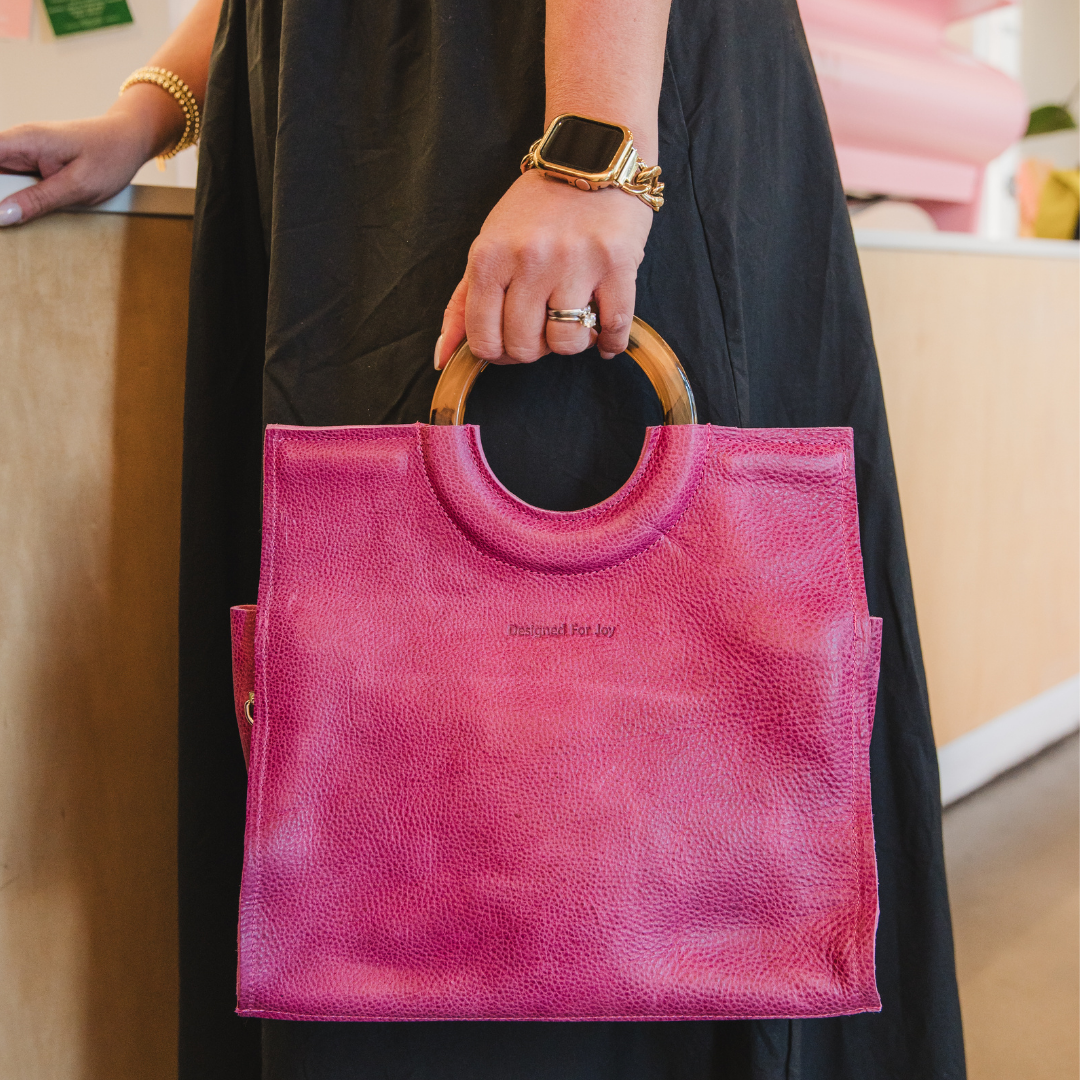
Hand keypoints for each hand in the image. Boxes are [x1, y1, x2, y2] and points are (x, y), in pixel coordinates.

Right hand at [0, 85, 180, 226]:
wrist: (128, 140)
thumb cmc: (110, 156)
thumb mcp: (78, 186)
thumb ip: (38, 201)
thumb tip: (1, 215)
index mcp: (23, 141)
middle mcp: (17, 143)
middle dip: (1, 197)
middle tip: (7, 218)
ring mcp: (23, 153)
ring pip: (0, 180)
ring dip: (7, 199)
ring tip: (33, 210)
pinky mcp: (32, 163)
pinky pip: (12, 182)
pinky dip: (15, 197)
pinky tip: (21, 210)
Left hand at [435, 168, 653, 367]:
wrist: (591, 157)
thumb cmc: (536, 209)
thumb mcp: (488, 247)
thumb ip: (462, 304)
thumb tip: (442, 357)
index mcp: (490, 257)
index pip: (484, 339)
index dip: (497, 353)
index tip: (510, 343)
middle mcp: (529, 260)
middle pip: (524, 346)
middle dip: (534, 349)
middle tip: (543, 330)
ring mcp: (574, 263)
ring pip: (567, 343)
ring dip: (572, 344)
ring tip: (575, 324)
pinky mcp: (615, 264)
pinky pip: (612, 327)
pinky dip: (610, 343)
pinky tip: (604, 339)